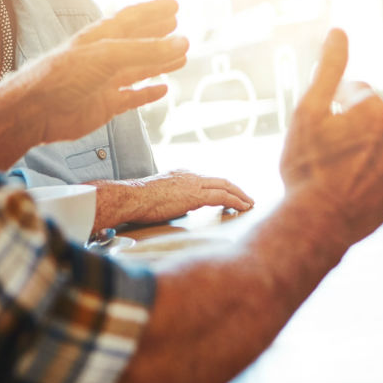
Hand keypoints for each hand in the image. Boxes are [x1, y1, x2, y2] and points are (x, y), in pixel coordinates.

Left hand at [2, 0, 187, 146]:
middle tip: (178, 25)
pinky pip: (133, 97)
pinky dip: (148, 93)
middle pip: (137, 41)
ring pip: (139, 69)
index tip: (175, 5)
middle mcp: (103, 57)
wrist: (34, 111)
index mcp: (100, 37)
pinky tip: (163, 89)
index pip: (131, 18)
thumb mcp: (108, 55)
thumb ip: (146, 49)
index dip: (153, 10)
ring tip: (182, 56)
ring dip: (159, 62)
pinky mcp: (105, 106)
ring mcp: (105, 82)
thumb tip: (183, 42)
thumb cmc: (64, 76)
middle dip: (158, 33)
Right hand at [106, 171, 254, 226]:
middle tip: (247, 198)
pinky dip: (235, 202)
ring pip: (225, 186)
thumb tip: (178, 207)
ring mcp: (194, 184)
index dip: (221, 187)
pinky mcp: (196, 195)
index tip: (229, 194)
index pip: (208, 180)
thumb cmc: (140, 200)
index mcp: (182, 174)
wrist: (133, 197)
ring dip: (240, 196)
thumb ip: (172, 197)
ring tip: (249, 204)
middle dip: (236, 189)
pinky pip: (222, 197)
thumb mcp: (159, 194)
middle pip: (221, 181)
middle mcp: (191, 175)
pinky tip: (242, 208)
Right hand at [278, 29, 382, 243]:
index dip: (330, 107)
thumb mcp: (309, 110)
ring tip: (335, 172)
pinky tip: (349, 187)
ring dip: (360, 151)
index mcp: (376, 108)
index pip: (353, 92)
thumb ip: (328, 68)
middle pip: (368, 119)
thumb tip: (338, 30)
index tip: (318, 130)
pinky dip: (369, 176)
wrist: (318, 222)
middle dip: (348, 129)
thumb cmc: (307, 167)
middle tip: (324, 153)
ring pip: (377, 145)